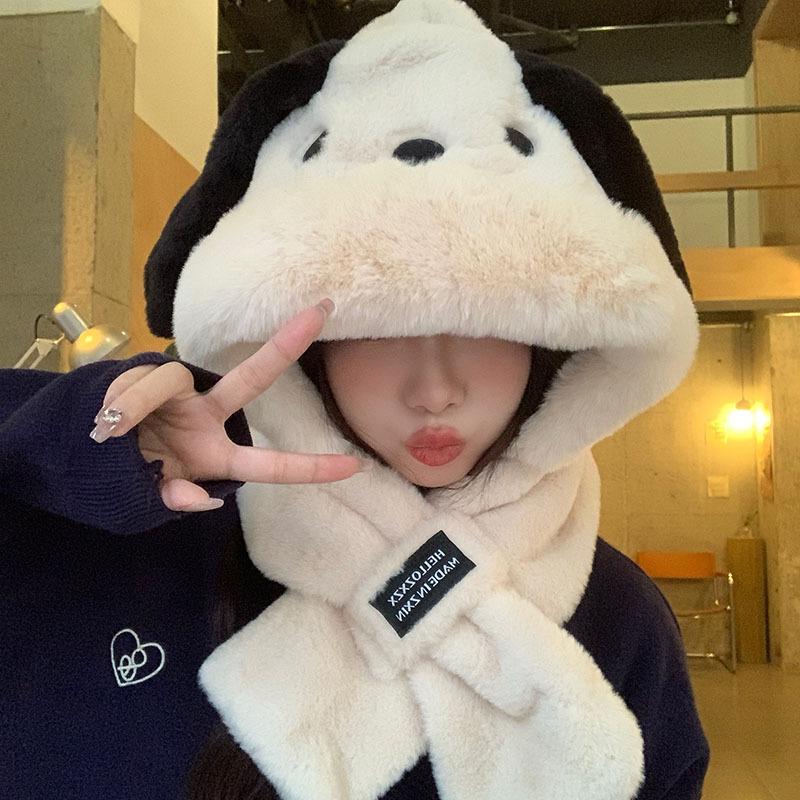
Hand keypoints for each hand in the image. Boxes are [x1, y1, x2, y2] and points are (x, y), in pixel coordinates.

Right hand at [90, 299, 362, 511]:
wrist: (79, 455)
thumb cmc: (128, 478)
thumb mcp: (152, 497)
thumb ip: (176, 497)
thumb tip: (195, 498)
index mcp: (218, 453)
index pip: (270, 464)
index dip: (309, 467)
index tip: (354, 466)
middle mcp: (205, 416)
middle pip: (251, 379)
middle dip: (285, 346)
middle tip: (323, 309)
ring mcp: (175, 394)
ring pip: (166, 381)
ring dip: (136, 405)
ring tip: (109, 432)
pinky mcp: (138, 377)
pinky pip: (133, 387)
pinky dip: (121, 407)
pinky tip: (104, 427)